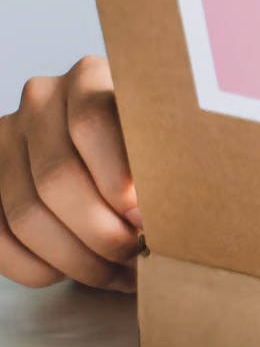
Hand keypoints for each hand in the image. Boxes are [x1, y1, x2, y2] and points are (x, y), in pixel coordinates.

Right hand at [0, 56, 140, 292]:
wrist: (103, 142)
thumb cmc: (143, 137)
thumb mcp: (156, 127)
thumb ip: (156, 155)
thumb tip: (153, 217)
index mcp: (87, 75)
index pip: (92, 121)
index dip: (116, 177)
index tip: (143, 217)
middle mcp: (41, 99)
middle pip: (57, 177)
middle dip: (100, 230)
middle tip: (134, 254)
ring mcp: (7, 139)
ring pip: (26, 215)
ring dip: (75, 258)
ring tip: (115, 271)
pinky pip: (0, 239)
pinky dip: (39, 268)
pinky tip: (74, 271)